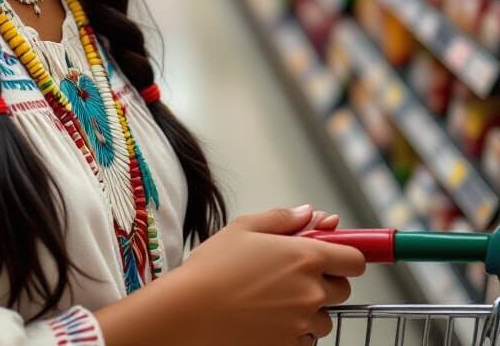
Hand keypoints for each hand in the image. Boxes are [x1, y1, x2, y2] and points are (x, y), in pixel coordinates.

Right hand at [173, 204, 365, 344]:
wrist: (191, 311)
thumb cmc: (213, 266)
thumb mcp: (243, 228)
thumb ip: (282, 218)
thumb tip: (310, 214)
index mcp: (305, 257)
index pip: (354, 260)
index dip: (344, 255)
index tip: (331, 255)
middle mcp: (312, 291)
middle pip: (342, 289)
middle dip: (323, 280)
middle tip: (289, 274)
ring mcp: (303, 322)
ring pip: (324, 317)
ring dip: (309, 309)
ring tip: (272, 298)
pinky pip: (305, 338)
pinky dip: (293, 329)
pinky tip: (264, 317)